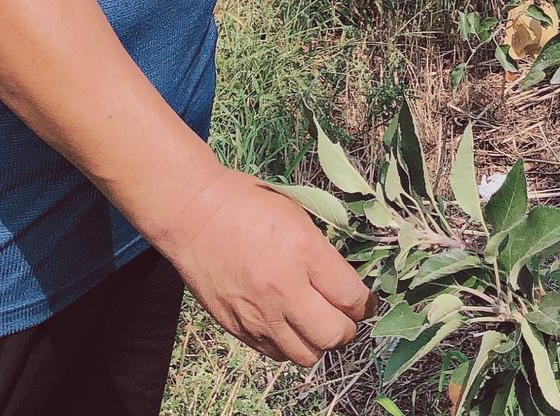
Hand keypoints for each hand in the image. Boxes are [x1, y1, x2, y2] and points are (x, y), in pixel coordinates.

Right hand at [158, 165, 376, 365]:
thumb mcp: (298, 215)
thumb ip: (323, 254)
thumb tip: (345, 283)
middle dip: (347, 329)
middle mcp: (283, 288)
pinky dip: (287, 344)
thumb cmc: (247, 204)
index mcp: (304, 252)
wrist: (193, 214)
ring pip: (306, 354)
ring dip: (317, 342)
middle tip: (343, 316)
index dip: (365, 303)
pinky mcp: (237, 326)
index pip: (351, 297)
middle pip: (334, 335)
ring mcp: (258, 312)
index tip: (364, 301)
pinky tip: (286, 324)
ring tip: (314, 324)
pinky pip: (274, 353)